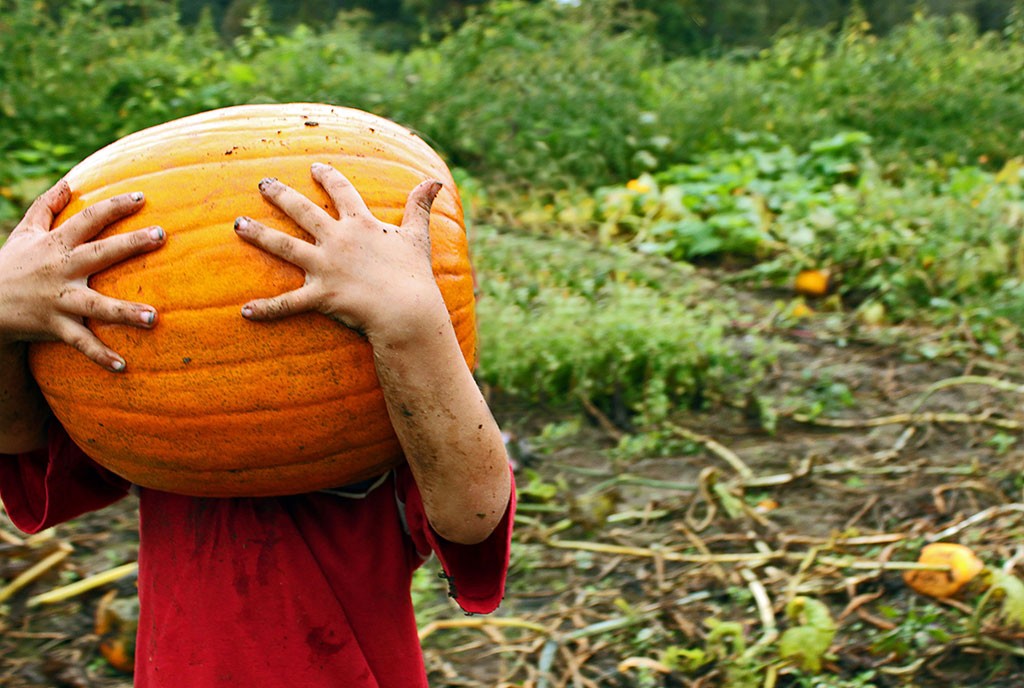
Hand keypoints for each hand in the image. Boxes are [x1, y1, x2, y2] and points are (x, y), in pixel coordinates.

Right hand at [0, 180, 165, 370]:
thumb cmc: (11, 264)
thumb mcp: (25, 232)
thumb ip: (47, 207)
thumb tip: (68, 183)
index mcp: (56, 243)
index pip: (89, 218)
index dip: (114, 206)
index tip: (143, 197)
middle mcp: (61, 269)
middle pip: (99, 252)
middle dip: (130, 244)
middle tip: (161, 236)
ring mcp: (59, 299)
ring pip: (95, 305)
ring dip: (124, 312)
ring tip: (154, 318)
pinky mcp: (54, 325)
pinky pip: (80, 342)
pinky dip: (99, 355)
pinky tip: (123, 365)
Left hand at [232, 163, 444, 343]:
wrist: (407, 310)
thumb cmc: (414, 275)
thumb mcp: (418, 236)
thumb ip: (421, 206)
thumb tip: (436, 180)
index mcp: (361, 225)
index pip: (341, 192)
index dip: (328, 178)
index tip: (315, 168)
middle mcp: (338, 240)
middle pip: (303, 211)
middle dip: (281, 195)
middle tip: (263, 183)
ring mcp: (326, 267)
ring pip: (285, 246)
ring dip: (259, 234)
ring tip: (239, 225)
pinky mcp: (320, 295)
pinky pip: (288, 303)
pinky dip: (267, 309)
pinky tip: (246, 311)